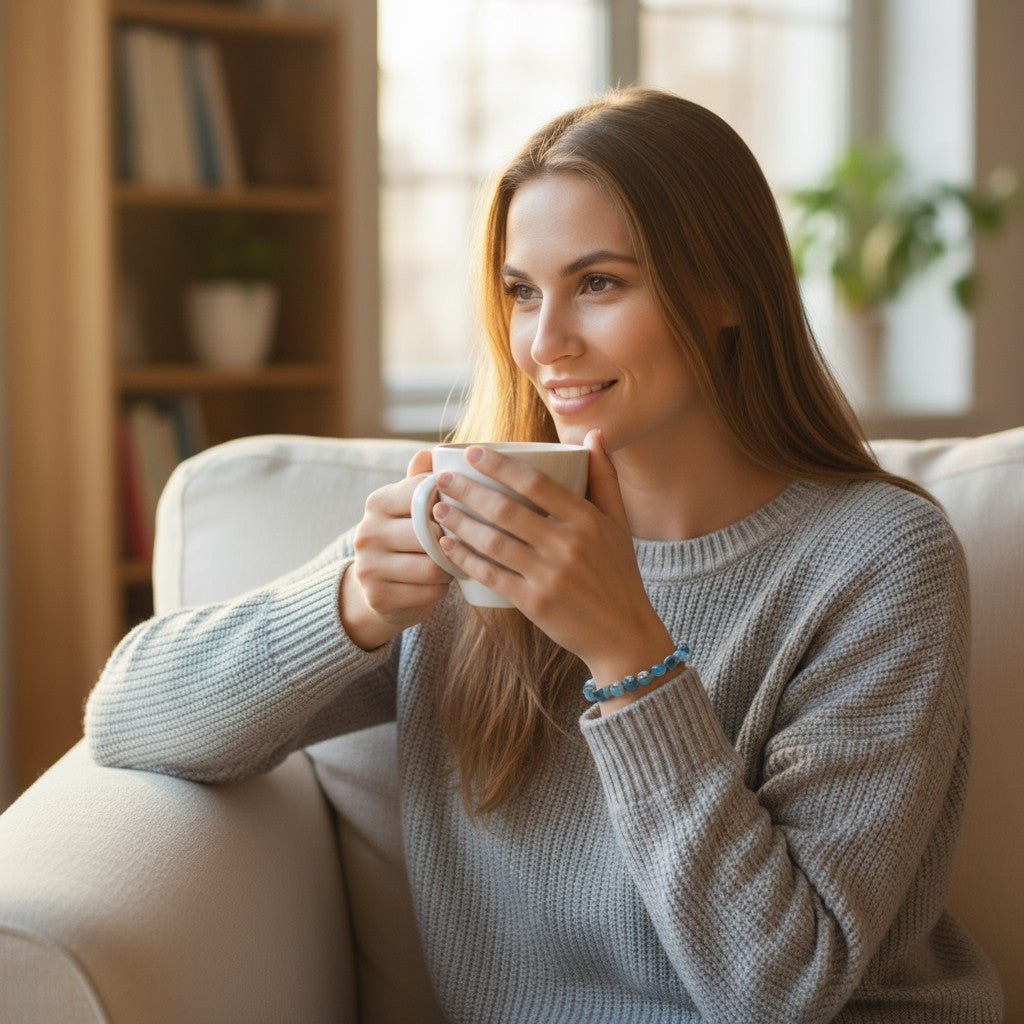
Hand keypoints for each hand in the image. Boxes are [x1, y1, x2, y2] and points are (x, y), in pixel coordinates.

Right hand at [340, 449, 452, 649]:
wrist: (377, 587)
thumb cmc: (405, 538)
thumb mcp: (409, 506)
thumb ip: (421, 480)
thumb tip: (430, 452)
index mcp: (377, 502)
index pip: (423, 494)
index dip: (449, 503)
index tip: (459, 510)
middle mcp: (367, 532)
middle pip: (430, 534)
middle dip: (452, 540)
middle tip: (463, 543)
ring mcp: (369, 567)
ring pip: (432, 567)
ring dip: (450, 567)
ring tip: (452, 563)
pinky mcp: (378, 597)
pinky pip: (428, 592)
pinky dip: (440, 589)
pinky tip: (439, 584)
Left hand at [432, 430, 673, 688]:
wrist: (624, 634)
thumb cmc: (618, 574)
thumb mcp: (618, 523)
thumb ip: (604, 477)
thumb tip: (592, 434)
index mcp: (586, 519)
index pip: (535, 482)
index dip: (499, 465)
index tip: (472, 453)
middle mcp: (567, 544)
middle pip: (506, 510)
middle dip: (467, 491)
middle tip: (442, 479)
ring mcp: (550, 575)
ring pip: (493, 542)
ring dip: (460, 523)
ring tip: (437, 509)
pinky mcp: (535, 602)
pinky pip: (491, 575)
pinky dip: (466, 559)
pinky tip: (447, 546)